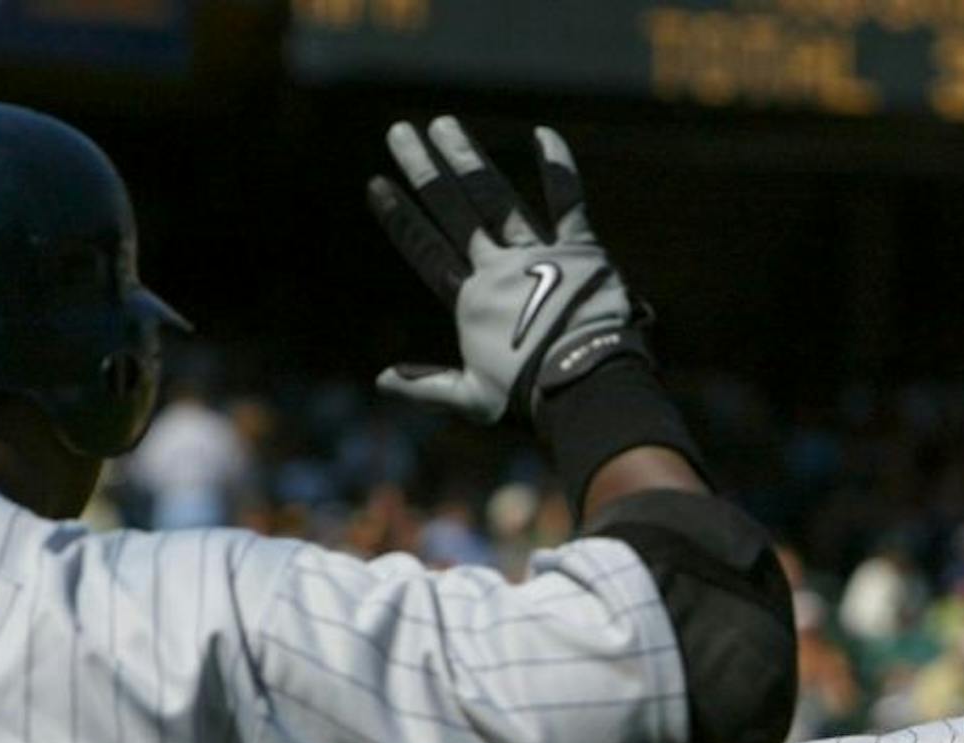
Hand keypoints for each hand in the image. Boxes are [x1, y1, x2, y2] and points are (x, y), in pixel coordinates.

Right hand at [369, 116, 645, 423]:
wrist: (585, 383)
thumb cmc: (529, 396)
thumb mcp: (472, 397)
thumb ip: (428, 385)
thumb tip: (382, 381)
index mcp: (471, 300)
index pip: (427, 249)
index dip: (401, 218)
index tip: (378, 185)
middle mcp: (499, 268)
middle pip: (455, 211)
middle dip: (425, 170)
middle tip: (400, 132)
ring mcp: (539, 254)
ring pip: (496, 197)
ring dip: (468, 158)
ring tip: (444, 124)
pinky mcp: (580, 250)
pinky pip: (568, 201)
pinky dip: (557, 168)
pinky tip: (542, 133)